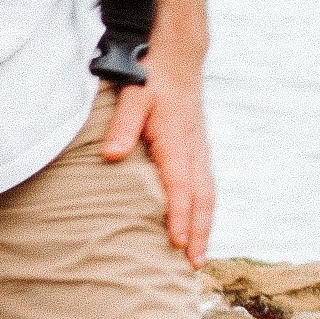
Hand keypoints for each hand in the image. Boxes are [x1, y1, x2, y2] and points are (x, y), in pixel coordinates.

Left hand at [102, 45, 214, 265]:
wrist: (177, 53)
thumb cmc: (150, 73)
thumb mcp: (132, 93)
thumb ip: (123, 125)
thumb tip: (112, 156)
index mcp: (176, 138)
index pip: (181, 185)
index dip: (180, 215)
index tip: (177, 243)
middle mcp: (193, 147)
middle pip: (202, 197)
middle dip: (200, 232)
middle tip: (194, 265)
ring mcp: (199, 148)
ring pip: (208, 193)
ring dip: (205, 226)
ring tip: (198, 257)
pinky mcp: (198, 147)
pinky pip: (206, 185)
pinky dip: (205, 210)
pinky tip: (198, 226)